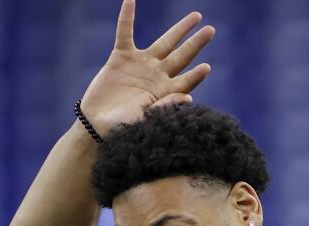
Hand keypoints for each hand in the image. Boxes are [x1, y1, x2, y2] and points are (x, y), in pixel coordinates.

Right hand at [78, 0, 214, 133]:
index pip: (186, 81)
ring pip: (164, 42)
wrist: (96, 126)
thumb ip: (166, 107)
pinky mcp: (120, 58)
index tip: (206, 67)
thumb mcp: (145, 120)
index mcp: (165, 93)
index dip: (196, 75)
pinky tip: (130, 0)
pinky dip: (127, 17)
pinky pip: (125, 33)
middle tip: (211, 30)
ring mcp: (140, 65)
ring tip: (196, 16)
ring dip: (179, 29)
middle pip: (182, 56)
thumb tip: (189, 98)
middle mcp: (157, 76)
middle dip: (196, 43)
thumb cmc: (122, 129)